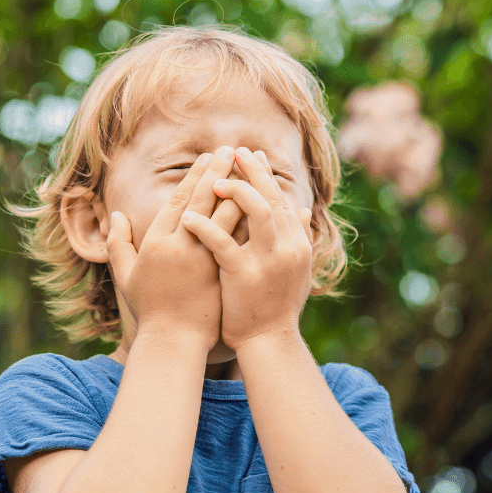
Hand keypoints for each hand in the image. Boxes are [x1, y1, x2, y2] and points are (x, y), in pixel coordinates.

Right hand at [106, 147, 236, 342]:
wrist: (175, 341)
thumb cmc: (150, 309)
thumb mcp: (127, 275)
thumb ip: (119, 243)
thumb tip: (116, 214)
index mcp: (157, 243)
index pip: (180, 201)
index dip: (194, 177)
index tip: (206, 158)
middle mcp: (181, 247)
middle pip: (203, 201)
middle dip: (218, 173)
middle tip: (230, 150)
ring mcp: (205, 260)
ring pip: (226, 217)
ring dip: (239, 190)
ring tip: (249, 170)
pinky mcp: (225, 272)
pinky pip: (242, 240)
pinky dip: (252, 220)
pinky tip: (265, 204)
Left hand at [180, 147, 313, 349]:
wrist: (269, 342)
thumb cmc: (277, 308)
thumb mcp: (296, 270)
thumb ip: (299, 238)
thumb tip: (303, 209)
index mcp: (297, 244)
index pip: (281, 200)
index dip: (266, 176)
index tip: (251, 156)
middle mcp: (288, 248)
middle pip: (271, 198)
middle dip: (252, 171)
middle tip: (234, 150)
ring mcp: (268, 261)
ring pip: (255, 212)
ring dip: (233, 191)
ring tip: (212, 179)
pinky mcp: (244, 274)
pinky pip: (222, 243)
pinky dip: (205, 227)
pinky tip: (188, 216)